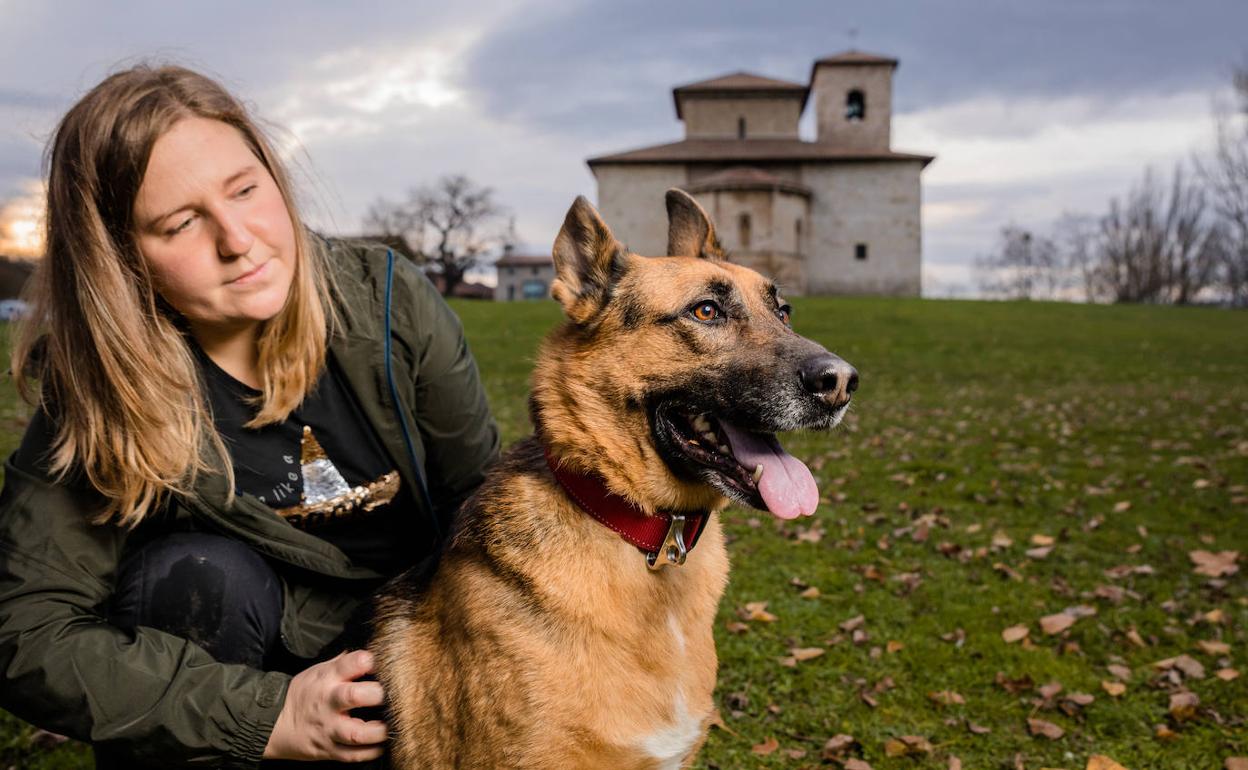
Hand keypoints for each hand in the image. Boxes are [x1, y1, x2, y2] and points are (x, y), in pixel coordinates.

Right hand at [263, 649, 387, 761]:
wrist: (274, 723)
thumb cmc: (303, 694)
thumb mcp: (318, 672)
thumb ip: (344, 663)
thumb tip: (370, 650)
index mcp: (326, 679)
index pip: (349, 663)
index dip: (368, 660)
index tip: (383, 662)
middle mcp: (328, 703)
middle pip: (353, 696)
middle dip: (377, 694)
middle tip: (396, 694)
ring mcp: (329, 729)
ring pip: (356, 733)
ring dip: (380, 731)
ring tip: (394, 725)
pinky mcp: (329, 750)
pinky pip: (353, 755)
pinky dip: (371, 752)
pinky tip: (383, 745)